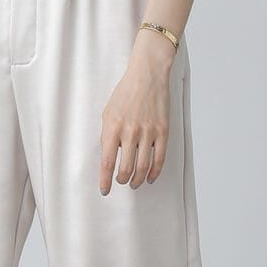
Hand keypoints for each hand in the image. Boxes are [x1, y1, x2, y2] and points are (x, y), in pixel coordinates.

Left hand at [99, 35, 176, 192]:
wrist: (147, 76)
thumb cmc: (125, 93)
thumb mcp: (107, 113)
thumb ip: (107, 135)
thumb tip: (109, 157)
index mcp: (112, 128)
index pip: (107, 162)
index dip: (105, 180)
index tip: (104, 189)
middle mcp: (130, 132)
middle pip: (125, 169)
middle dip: (122, 180)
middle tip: (120, 182)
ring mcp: (147, 133)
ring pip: (142, 167)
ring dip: (136, 180)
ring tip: (133, 183)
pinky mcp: (162, 132)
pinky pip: (159, 159)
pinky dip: (154, 173)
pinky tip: (149, 177)